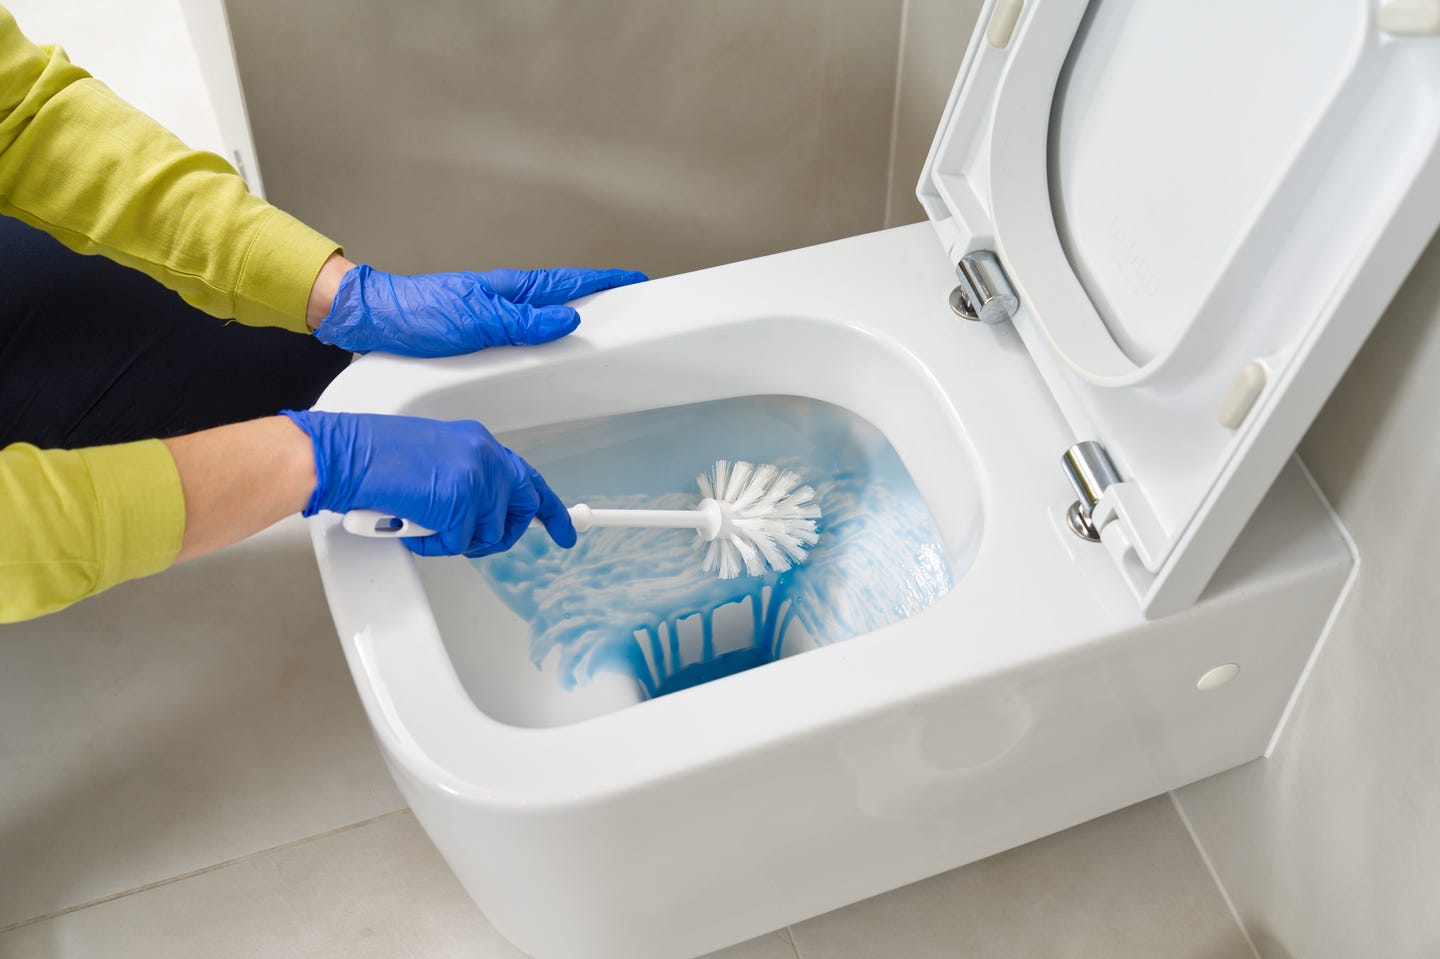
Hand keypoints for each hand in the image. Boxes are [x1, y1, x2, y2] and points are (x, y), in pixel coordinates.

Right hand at [281, 409, 574, 556]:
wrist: (346, 455)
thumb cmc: (374, 459)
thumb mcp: (435, 460)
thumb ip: (464, 478)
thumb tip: (482, 512)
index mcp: (478, 442)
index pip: (527, 478)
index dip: (548, 507)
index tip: (566, 528)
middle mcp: (485, 456)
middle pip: (523, 509)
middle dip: (501, 534)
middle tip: (470, 539)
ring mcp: (477, 478)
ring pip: (489, 534)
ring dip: (454, 539)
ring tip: (421, 519)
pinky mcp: (462, 502)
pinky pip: (458, 544)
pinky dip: (432, 544)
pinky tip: (410, 523)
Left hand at [311, 263, 646, 356]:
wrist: (373, 320)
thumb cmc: (417, 314)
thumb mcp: (478, 321)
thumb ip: (525, 322)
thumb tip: (569, 319)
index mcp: (510, 289)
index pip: (569, 282)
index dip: (604, 282)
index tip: (634, 280)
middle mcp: (505, 299)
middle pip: (563, 297)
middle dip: (598, 299)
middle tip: (627, 305)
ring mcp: (493, 314)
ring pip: (543, 316)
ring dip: (572, 318)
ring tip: (598, 328)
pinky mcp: (479, 332)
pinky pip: (524, 333)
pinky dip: (543, 336)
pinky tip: (545, 348)